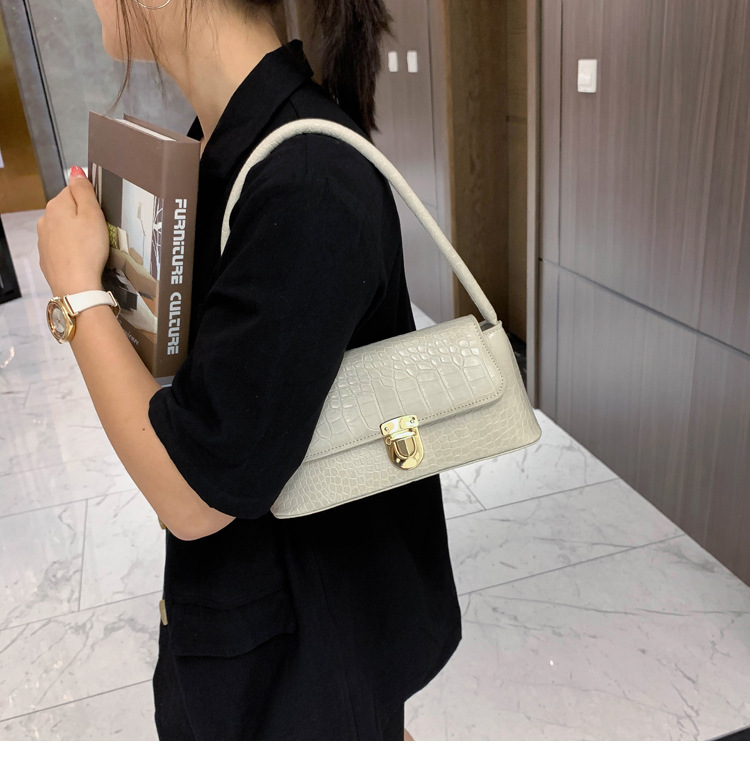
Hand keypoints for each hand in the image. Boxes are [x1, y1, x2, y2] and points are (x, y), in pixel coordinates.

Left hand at [37, 166, 109, 296]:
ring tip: (93, 248)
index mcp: (56, 206)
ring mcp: (44, 240)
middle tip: (99, 232)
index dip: (90, 201)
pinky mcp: (48, 258)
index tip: (100, 214)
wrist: (76, 287)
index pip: (73, 190)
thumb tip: (76, 170)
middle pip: (68, 210)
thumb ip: (84, 190)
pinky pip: (62, 246)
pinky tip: (83, 258)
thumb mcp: (92, 214)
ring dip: (77, 234)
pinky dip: (72, 249)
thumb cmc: (87, 251)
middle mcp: (45, 220)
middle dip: (83, 218)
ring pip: (64, 229)